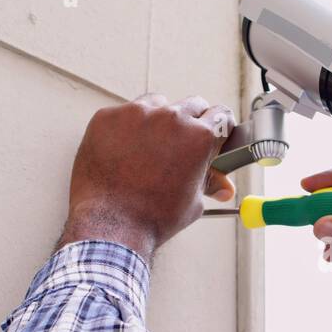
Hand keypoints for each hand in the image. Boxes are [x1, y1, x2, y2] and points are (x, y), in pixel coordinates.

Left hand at [58, 94, 235, 258]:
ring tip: (150, 151)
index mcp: (199, 136)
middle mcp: (171, 118)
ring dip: (160, 121)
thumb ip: (209, 184)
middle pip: (193, 104)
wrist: (109, 226)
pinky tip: (124, 154)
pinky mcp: (108, 117)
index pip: (221, 115)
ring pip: (158, 104)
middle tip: (182, 145)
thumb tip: (223, 187)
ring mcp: (136, 114)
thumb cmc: (153, 218)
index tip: (214, 134)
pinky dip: (128, 130)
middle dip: (192, 122)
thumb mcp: (192, 202)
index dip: (220, 127)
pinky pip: (125, 115)